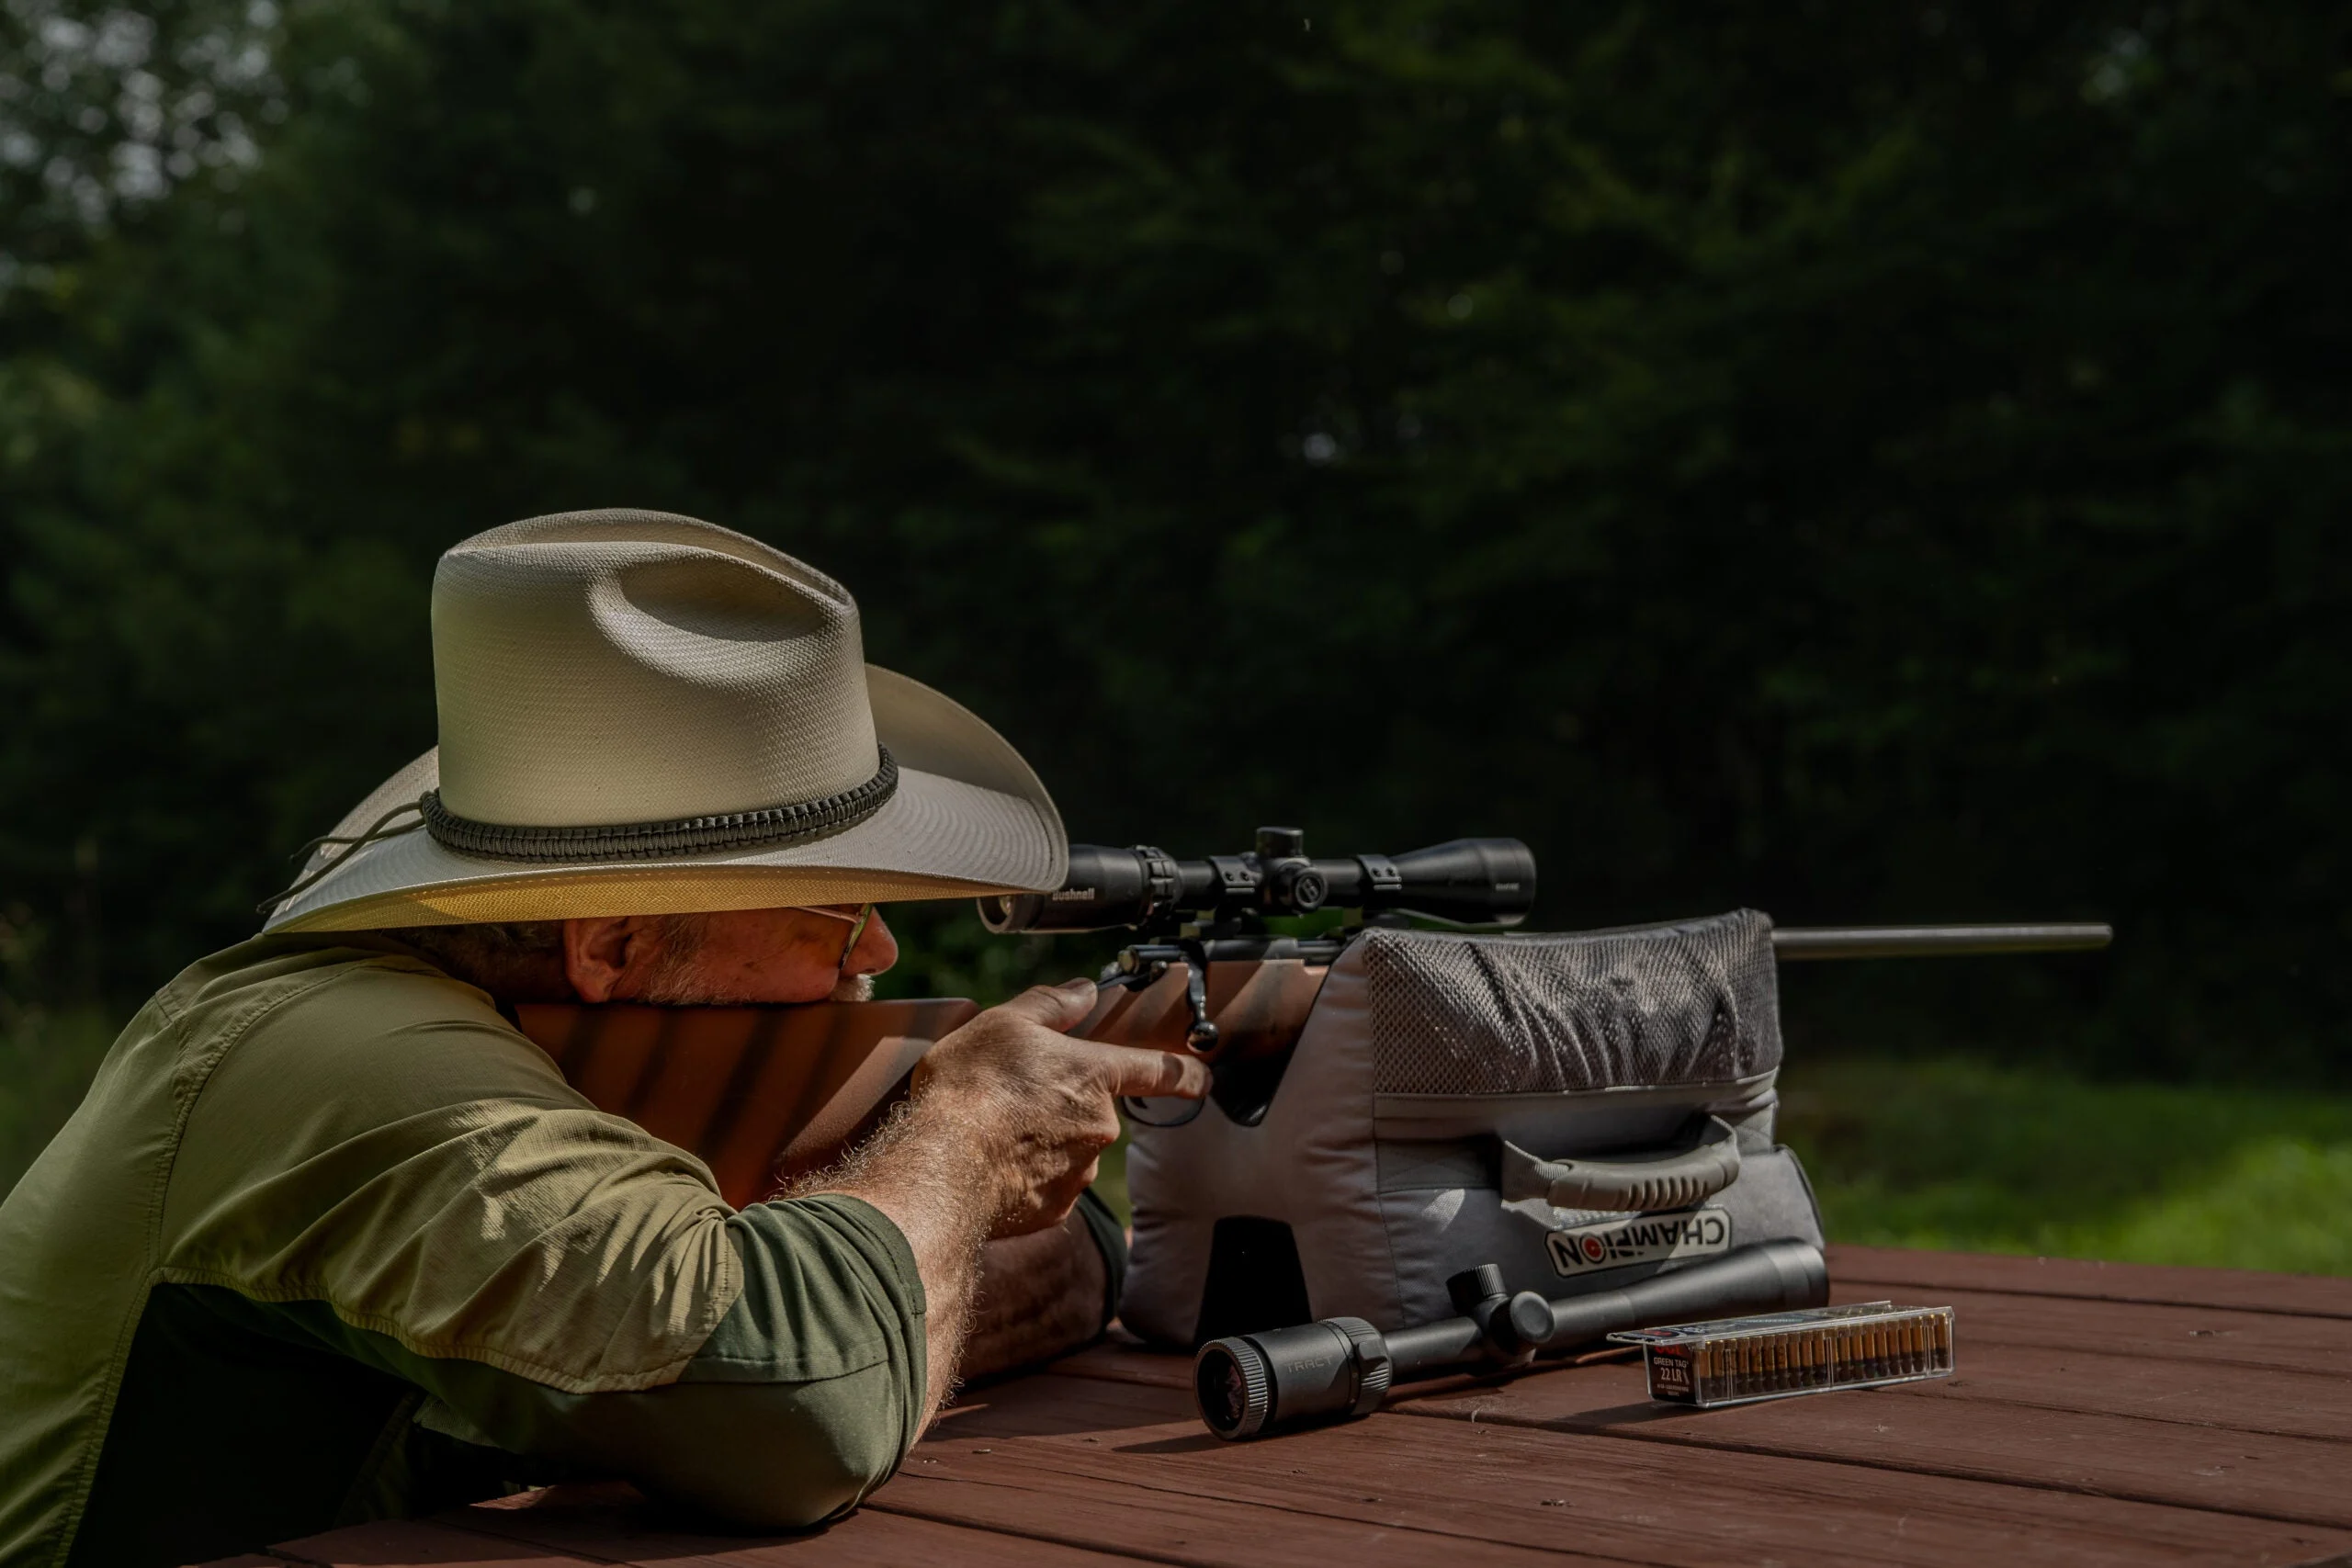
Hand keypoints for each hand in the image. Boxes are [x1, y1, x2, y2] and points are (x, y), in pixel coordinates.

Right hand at [912, 978, 1206, 1237]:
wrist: (942, 1165)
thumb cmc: (974, 1087)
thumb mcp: (1005, 1023)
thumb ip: (1051, 1004)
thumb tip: (1084, 991)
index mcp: (1095, 1075)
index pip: (1159, 1071)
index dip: (1185, 1073)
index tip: (1203, 1079)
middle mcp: (1100, 1126)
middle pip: (1092, 1111)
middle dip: (1061, 1106)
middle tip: (1011, 1100)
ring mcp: (1080, 1172)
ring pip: (1068, 1151)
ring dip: (1041, 1143)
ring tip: (993, 1134)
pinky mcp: (1054, 1210)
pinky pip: (1047, 1187)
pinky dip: (1025, 1177)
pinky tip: (992, 1166)